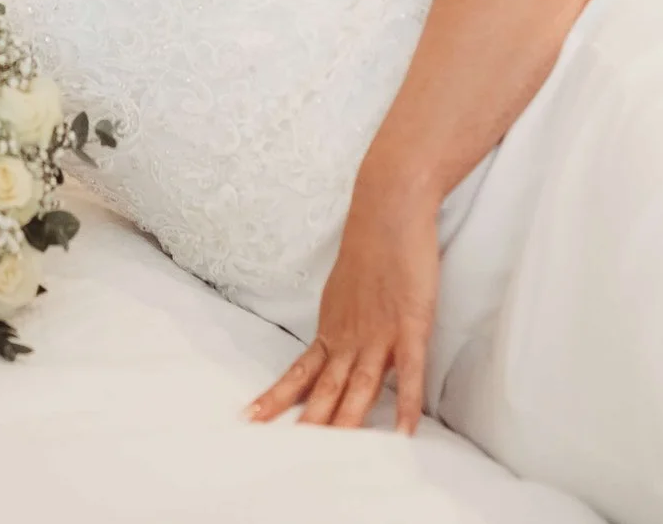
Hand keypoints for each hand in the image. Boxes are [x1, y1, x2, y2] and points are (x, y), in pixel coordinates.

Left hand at [245, 185, 439, 432]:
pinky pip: (409, 372)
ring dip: (346, 423)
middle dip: (306, 424)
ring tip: (332, 455)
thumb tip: (336, 337)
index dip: (277, 398)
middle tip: (282, 455)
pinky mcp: (411, 325)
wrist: (388, 207)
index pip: (299, 372)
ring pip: (360, 388)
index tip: (251, 420)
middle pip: (324, 389)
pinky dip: (407, 404)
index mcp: (332, 327)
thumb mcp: (344, 288)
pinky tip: (404, 432)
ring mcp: (380, 333)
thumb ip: (343, 318)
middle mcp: (350, 336)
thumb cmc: (369, 243)